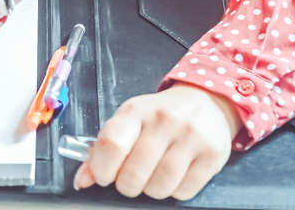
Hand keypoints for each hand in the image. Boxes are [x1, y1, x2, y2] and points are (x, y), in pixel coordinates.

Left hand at [74, 84, 241, 199]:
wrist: (207, 103)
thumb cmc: (160, 115)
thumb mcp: (129, 121)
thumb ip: (102, 148)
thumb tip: (82, 180)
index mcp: (136, 110)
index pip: (110, 145)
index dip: (101, 169)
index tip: (103, 175)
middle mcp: (164, 121)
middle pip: (133, 174)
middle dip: (127, 185)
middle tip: (131, 177)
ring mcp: (190, 138)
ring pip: (159, 187)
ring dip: (151, 190)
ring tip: (153, 175)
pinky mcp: (212, 156)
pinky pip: (184, 191)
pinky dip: (174, 191)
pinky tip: (174, 176)